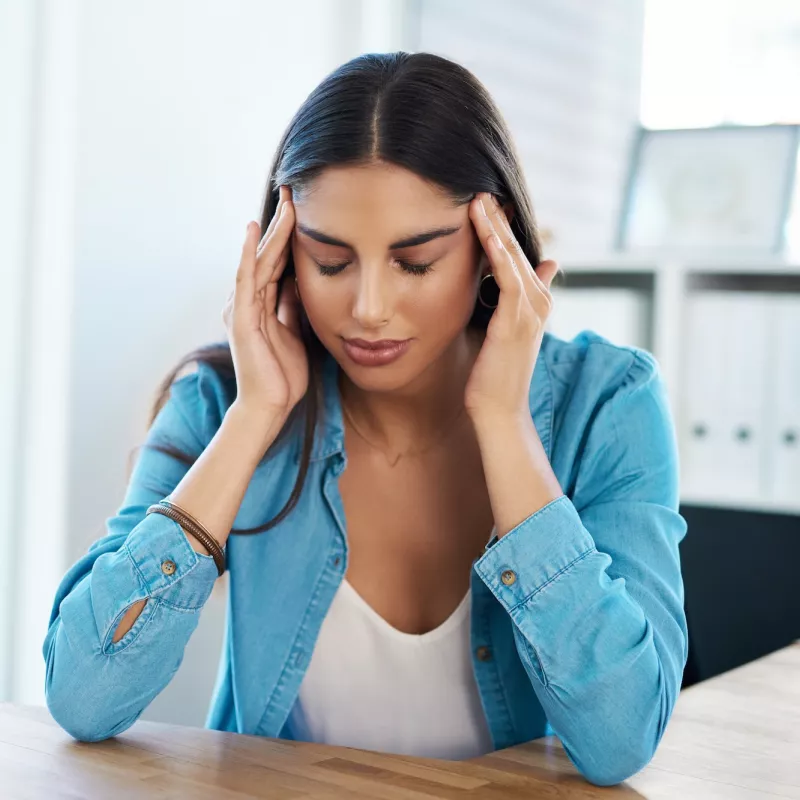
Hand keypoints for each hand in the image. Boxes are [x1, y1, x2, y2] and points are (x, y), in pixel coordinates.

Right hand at [222, 185, 307, 419]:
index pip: (278, 263)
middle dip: (282, 225)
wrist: (269, 407)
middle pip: (268, 255)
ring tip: (284, 203)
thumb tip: (299, 283)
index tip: (305, 210)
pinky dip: (248, 253)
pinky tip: (254, 230)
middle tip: (294, 193)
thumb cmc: (282, 376)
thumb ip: (292, 308)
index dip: (290, 237)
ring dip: (272, 231)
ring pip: (259, 260)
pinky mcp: (240, 318)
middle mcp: (248, 302)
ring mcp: (242, 308)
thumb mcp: (295, 333)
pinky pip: (245, 279)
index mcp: (262, 305)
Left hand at [464, 192, 558, 420]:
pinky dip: (500, 255)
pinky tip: (488, 234)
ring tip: (480, 200)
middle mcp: (537, 304)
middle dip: (499, 220)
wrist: (499, 412)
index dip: (503, 230)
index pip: (518, 257)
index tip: (485, 205)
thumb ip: (511, 306)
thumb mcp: (503, 335)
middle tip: (482, 191)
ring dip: (498, 229)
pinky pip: (510, 280)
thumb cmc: (494, 377)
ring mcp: (530, 313)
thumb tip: (523, 284)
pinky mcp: (516, 323)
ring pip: (514, 259)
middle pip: (518, 251)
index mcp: (533, 304)